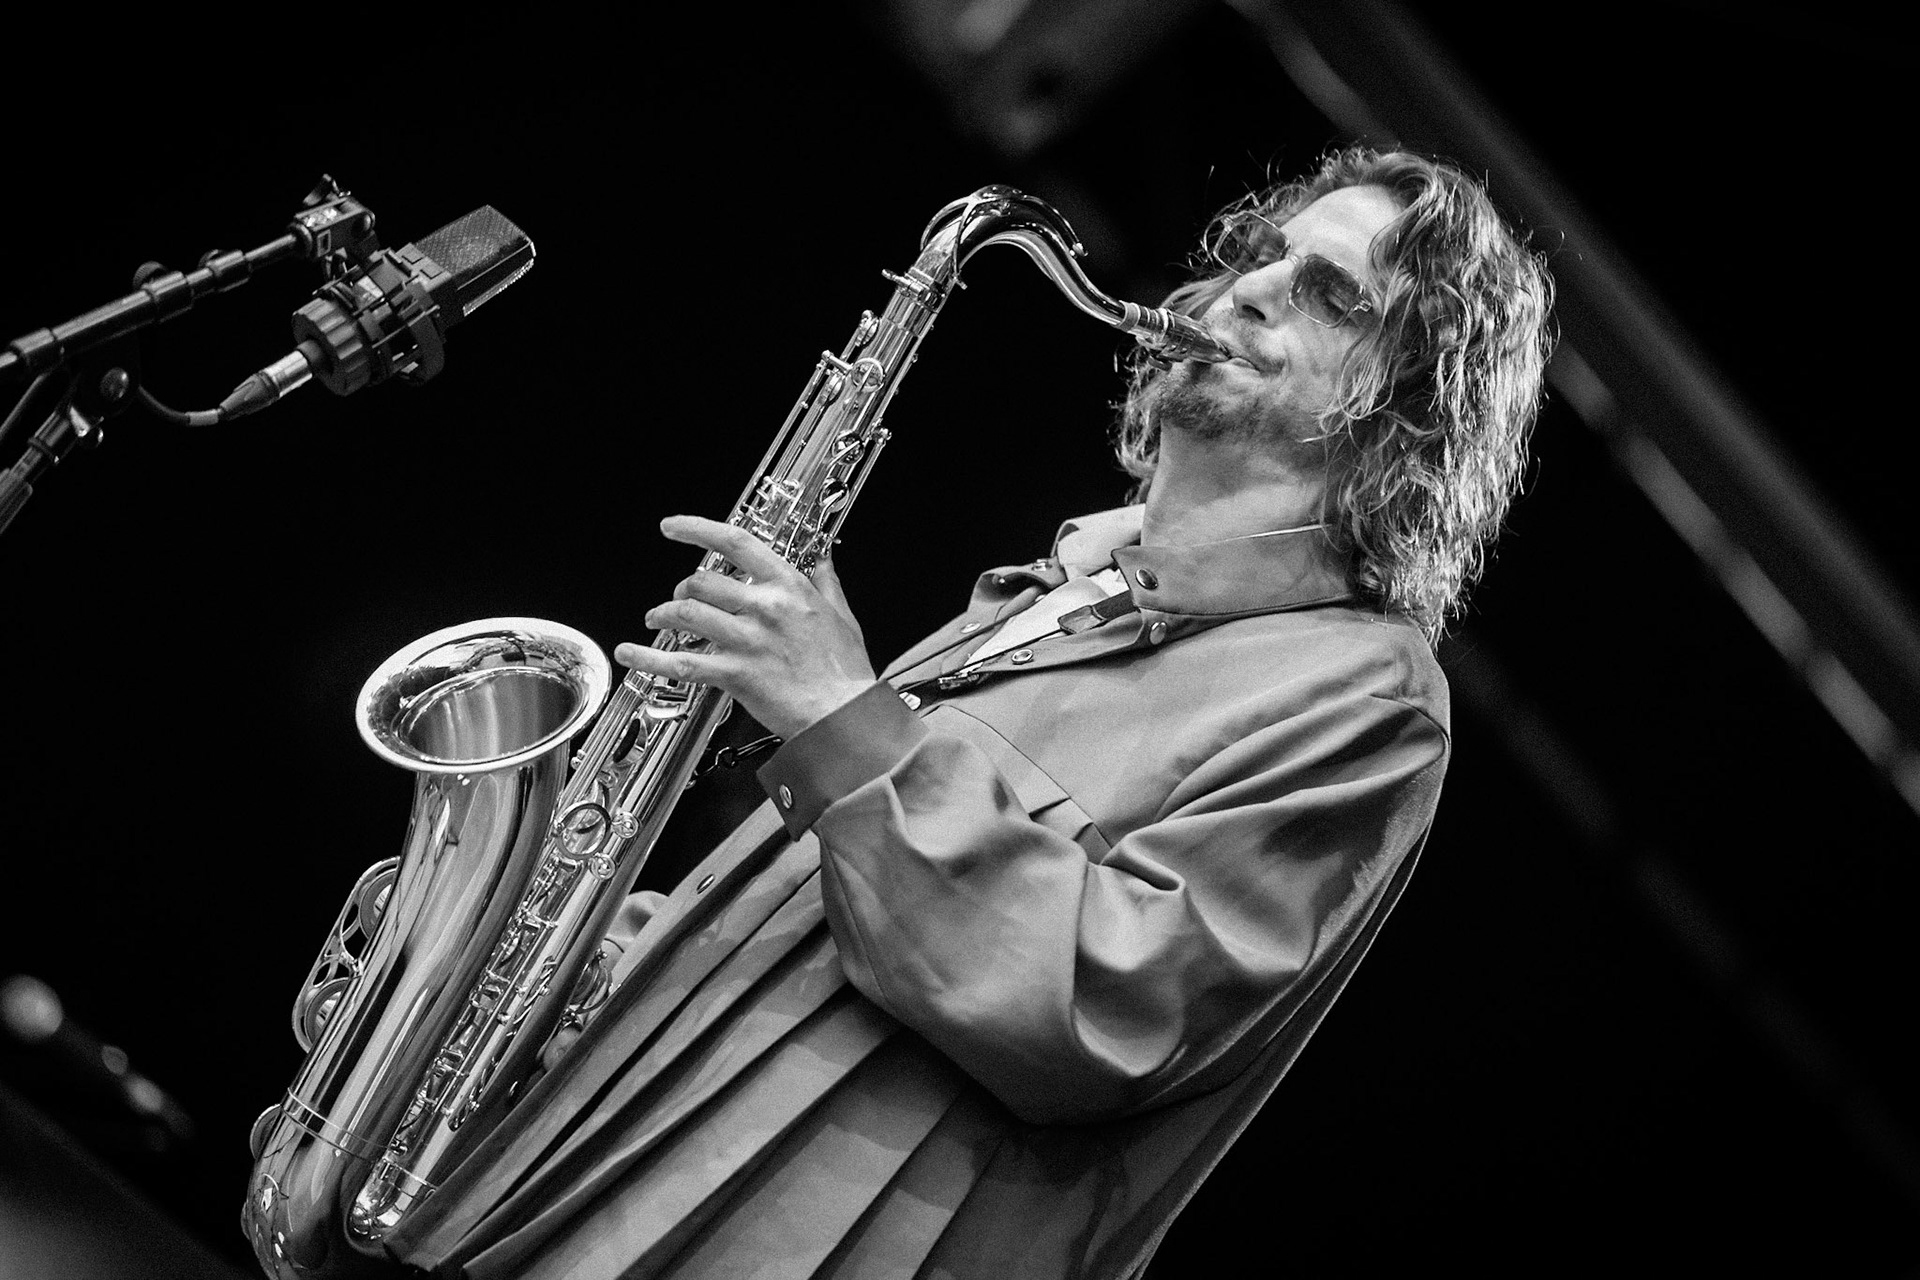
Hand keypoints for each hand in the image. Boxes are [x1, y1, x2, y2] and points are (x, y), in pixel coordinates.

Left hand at [617, 515, 875, 738]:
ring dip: (664, 614)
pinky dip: (649, 656)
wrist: (843, 715)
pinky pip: (682, 662)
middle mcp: (764, 608)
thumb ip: (827, 583)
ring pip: (687, 613)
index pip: (735, 542)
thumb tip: (822, 560)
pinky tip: (631, 652)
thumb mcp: (842, 615)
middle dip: (681, 588)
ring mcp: (747, 641)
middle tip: (677, 597)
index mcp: (789, 587)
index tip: (674, 527)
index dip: (697, 529)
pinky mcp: (735, 674)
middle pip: (702, 581)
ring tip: (657, 619)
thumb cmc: (845, 671)